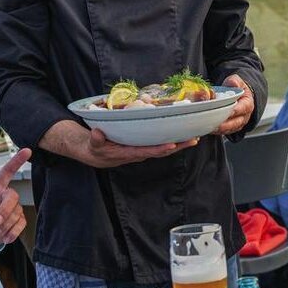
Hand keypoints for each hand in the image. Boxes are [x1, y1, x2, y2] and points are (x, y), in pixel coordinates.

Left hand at [0, 148, 29, 246]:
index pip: (7, 172)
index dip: (17, 161)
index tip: (27, 150)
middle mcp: (5, 196)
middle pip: (13, 197)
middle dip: (5, 211)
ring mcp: (13, 209)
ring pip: (16, 213)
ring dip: (5, 225)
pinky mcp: (17, 221)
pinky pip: (21, 224)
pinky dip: (13, 232)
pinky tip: (5, 237)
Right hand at [41, 120, 198, 168]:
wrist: (95, 153)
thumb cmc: (95, 147)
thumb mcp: (92, 143)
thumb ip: (95, 140)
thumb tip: (97, 134)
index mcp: (128, 153)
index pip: (146, 151)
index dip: (159, 149)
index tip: (171, 145)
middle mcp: (138, 153)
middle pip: (161, 151)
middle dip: (178, 146)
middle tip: (193, 140)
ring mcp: (142, 150)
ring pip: (163, 148)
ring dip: (179, 143)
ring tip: (195, 137)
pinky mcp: (144, 146)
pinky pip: (160, 144)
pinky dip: (173, 140)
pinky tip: (184, 134)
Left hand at [215, 74, 254, 137]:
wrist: (239, 96)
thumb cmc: (237, 89)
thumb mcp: (237, 81)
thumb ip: (234, 81)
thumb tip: (232, 83)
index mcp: (247, 104)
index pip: (243, 108)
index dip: (235, 110)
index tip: (228, 112)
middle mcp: (244, 115)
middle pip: (236, 122)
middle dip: (225, 124)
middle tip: (215, 124)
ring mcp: (238, 123)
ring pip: (230, 129)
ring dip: (220, 130)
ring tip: (210, 128)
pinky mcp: (231, 128)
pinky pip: (225, 132)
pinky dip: (217, 131)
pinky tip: (209, 129)